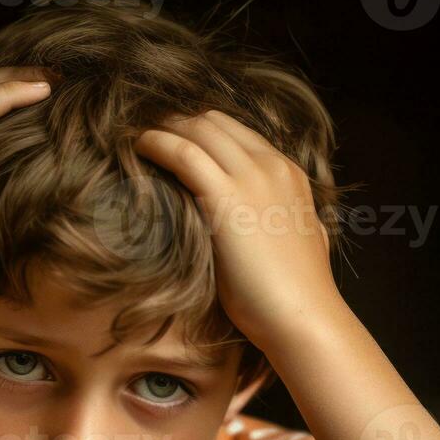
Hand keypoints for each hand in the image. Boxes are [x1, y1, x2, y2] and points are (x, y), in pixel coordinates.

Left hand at [133, 110, 339, 348]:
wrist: (304, 318)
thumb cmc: (294, 297)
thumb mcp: (297, 244)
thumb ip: (281, 222)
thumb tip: (268, 227)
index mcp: (289, 173)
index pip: (236, 131)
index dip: (198, 129)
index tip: (170, 139)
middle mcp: (272, 166)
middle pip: (213, 121)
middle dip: (176, 122)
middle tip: (145, 136)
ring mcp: (252, 177)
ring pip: (197, 128)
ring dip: (162, 129)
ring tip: (135, 140)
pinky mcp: (228, 198)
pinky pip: (183, 153)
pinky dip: (157, 144)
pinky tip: (138, 149)